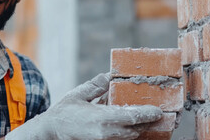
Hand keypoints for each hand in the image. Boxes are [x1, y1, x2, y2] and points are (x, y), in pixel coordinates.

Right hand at [5, 73, 162, 139]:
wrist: (51, 132)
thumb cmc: (63, 113)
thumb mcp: (78, 94)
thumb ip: (95, 85)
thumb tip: (110, 75)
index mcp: (101, 118)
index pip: (132, 116)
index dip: (147, 114)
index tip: (158, 110)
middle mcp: (106, 132)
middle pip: (135, 129)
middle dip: (148, 122)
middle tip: (158, 114)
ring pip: (130, 136)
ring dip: (140, 128)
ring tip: (149, 119)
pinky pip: (121, 138)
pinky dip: (129, 131)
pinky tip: (132, 125)